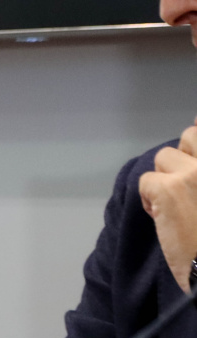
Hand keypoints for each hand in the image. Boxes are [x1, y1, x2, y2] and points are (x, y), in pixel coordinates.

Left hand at [140, 121, 196, 292]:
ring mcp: (194, 174)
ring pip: (162, 157)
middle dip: (182, 158)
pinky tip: (164, 218)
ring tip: (178, 206)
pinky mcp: (169, 189)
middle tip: (185, 187)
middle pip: (188, 136)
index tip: (193, 143)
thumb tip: (196, 119)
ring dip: (164, 179)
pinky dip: (148, 199)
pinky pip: (145, 181)